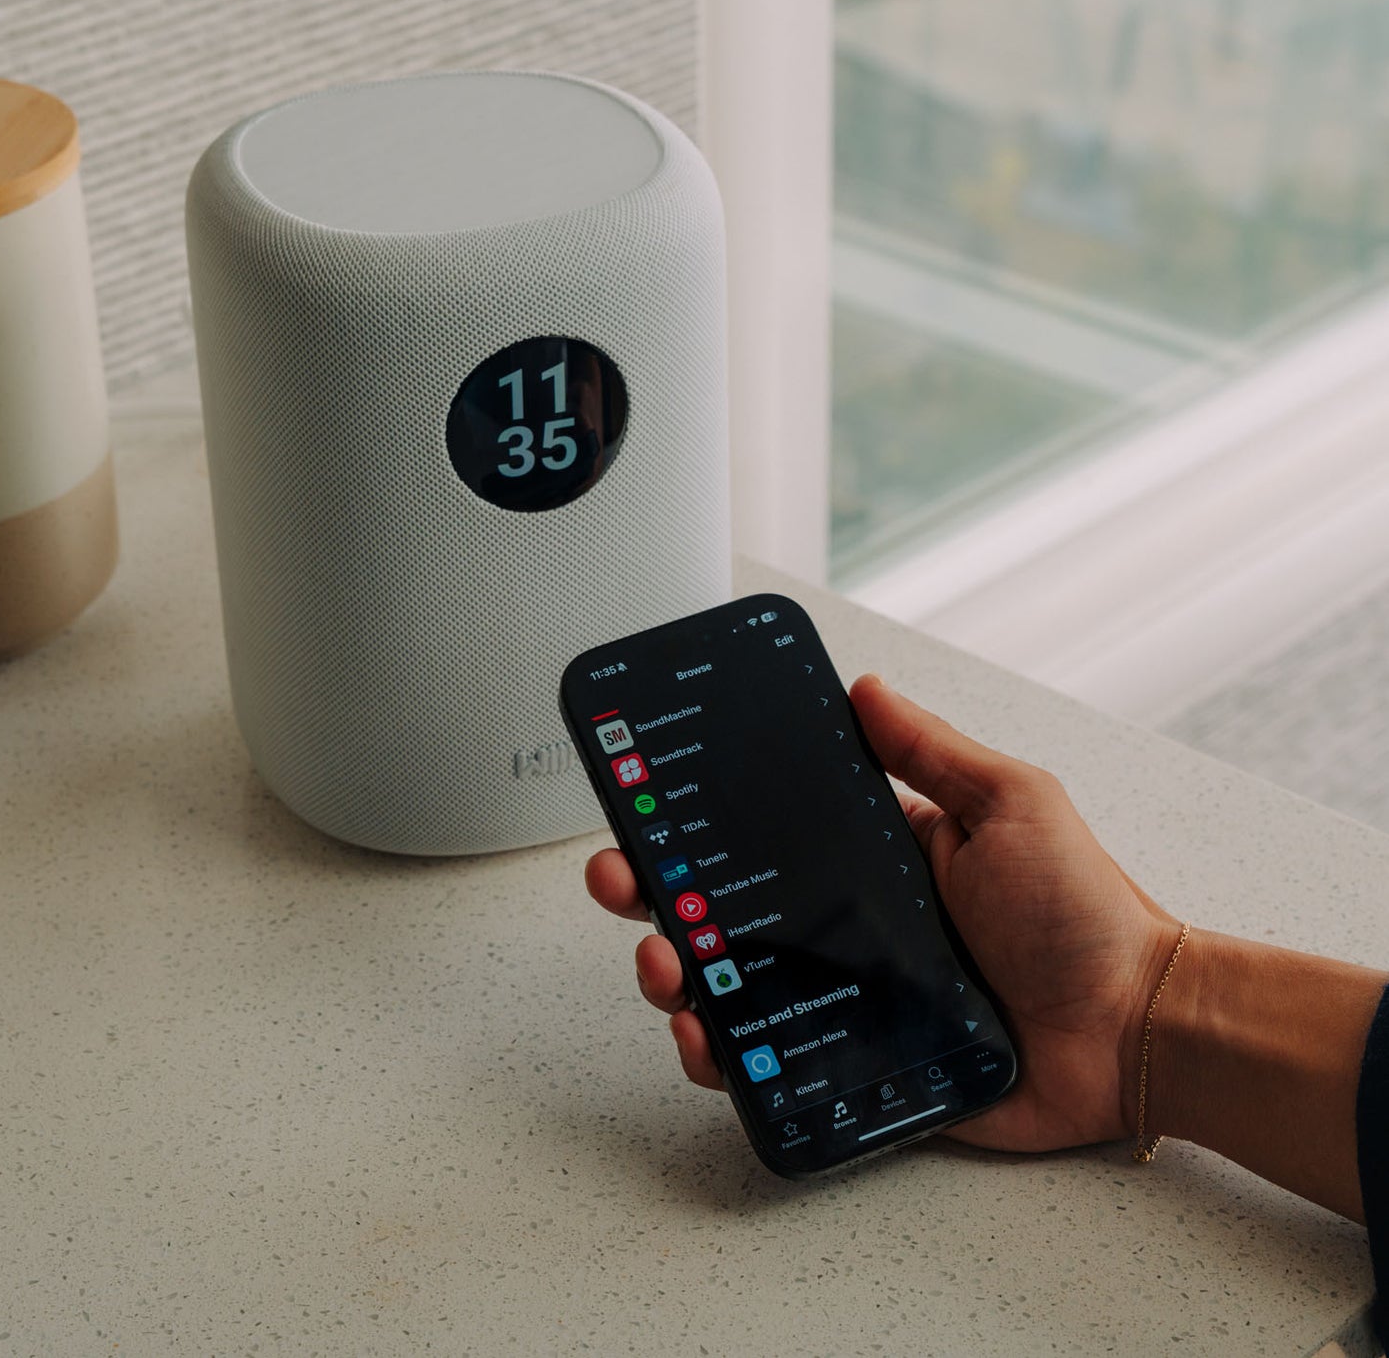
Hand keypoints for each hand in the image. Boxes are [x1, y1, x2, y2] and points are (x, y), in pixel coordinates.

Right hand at [584, 674, 1183, 1153]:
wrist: (1132, 1030)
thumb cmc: (1083, 911)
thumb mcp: (1010, 803)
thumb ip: (931, 752)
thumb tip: (863, 686)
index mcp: (875, 859)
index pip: (766, 834)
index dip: (699, 819)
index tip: (648, 800)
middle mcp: (847, 926)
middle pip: (727, 909)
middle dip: (657, 892)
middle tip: (621, 878)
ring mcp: (847, 998)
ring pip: (732, 987)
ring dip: (675, 972)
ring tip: (662, 963)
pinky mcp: (857, 1066)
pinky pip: (773, 1064)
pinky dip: (725, 1058)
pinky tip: (704, 1040)